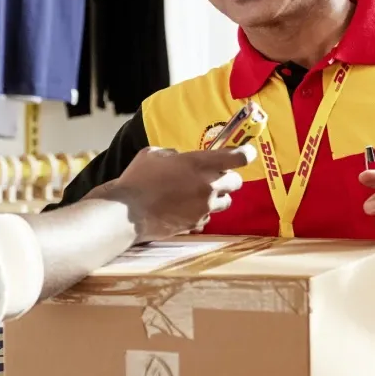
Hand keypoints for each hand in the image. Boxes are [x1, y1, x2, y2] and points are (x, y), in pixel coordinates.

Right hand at [99, 145, 255, 241]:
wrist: (127, 213)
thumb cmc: (137, 179)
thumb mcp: (155, 154)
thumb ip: (176, 155)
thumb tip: (182, 158)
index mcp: (200, 163)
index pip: (238, 157)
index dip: (246, 153)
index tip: (246, 152)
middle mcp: (208, 185)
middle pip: (236, 182)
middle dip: (227, 178)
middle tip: (213, 176)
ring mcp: (204, 207)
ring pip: (226, 201)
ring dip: (217, 196)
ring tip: (198, 194)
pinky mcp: (197, 223)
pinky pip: (208, 216)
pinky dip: (201, 212)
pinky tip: (184, 209)